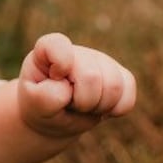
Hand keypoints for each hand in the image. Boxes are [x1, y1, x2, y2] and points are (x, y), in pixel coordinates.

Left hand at [17, 33, 135, 137]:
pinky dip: (116, 110)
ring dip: (99, 106)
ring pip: (115, 85)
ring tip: (84, 107)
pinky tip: (101, 109)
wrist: (54, 117)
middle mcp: (78, 52)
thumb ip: (45, 96)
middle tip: (71, 104)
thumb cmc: (40, 105)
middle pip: (91, 75)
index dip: (61, 65)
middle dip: (81, 101)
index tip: (54, 78)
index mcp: (48, 49)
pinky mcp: (121, 76)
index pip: (58, 45)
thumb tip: (67, 89)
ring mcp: (101, 61)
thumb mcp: (33, 103)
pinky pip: (129, 94)